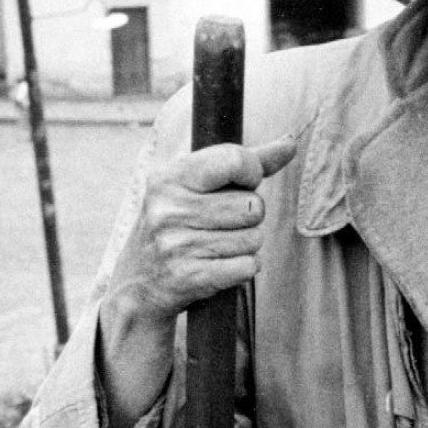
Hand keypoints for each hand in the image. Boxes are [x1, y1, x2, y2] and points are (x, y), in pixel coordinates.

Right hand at [107, 134, 296, 326]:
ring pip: (254, 239)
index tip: (243, 183)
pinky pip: (248, 267)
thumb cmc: (178, 225)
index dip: (252, 172)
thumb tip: (290, 143)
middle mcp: (168, 209)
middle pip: (253, 206)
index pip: (234, 159)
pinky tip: (219, 266)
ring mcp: (176, 245)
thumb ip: (246, 162)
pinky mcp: (189, 277)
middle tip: (223, 223)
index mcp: (169, 178)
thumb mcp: (196, 187)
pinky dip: (242, 268)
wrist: (137, 284)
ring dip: (245, 245)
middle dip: (249, 217)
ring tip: (217, 246)